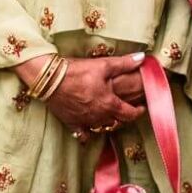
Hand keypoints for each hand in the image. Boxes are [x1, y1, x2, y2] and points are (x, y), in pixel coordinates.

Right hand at [16, 53, 145, 137]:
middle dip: (124, 116)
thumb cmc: (77, 72)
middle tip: (126, 109)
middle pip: (117, 122)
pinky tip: (89, 127)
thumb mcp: (103, 65)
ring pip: (102, 127)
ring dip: (108, 122)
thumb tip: (142, 58)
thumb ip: (124, 63)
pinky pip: (83, 134)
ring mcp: (85, 122)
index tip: (141, 108)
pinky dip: (88, 132)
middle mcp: (99, 117)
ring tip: (110, 114)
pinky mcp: (71, 123)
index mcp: (109, 104)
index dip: (138, 112)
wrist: (49, 79)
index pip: (130, 114)